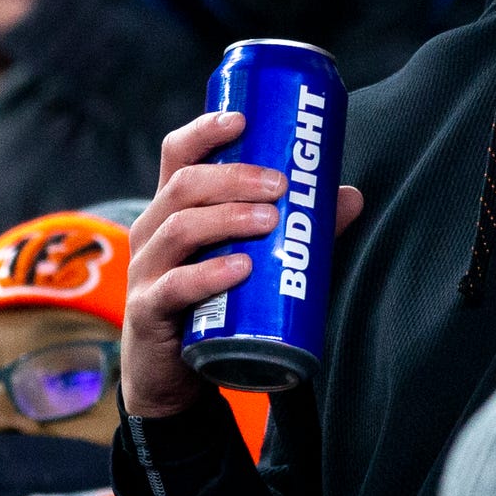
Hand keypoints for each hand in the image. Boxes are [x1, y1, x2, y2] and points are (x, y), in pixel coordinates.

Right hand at [121, 111, 363, 418]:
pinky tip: (240, 268)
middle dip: (234, 177)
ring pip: (177, 229)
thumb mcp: (256, 257)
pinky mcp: (148, 313)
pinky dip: (208, 274)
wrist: (177, 376)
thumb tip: (350, 196)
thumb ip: (299, 228)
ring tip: (271, 220)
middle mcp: (153, 232)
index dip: (204, 130)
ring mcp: (145, 271)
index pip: (178, 155)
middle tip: (281, 183)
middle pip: (183, 186)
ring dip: (227, 218)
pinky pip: (173, 287)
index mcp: (175, 209)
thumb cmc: (217, 301)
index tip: (242, 119)